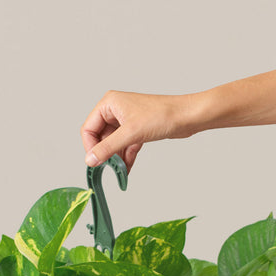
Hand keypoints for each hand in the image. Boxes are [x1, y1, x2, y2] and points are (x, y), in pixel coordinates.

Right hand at [81, 91, 197, 172]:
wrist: (187, 117)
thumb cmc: (162, 115)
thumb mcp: (130, 134)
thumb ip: (107, 148)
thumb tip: (90, 160)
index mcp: (109, 104)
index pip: (88, 128)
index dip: (90, 147)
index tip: (96, 162)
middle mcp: (115, 110)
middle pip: (100, 137)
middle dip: (105, 154)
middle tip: (108, 168)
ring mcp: (126, 120)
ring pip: (113, 143)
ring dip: (115, 158)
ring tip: (119, 171)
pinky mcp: (136, 129)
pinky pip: (125, 146)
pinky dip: (125, 158)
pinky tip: (126, 171)